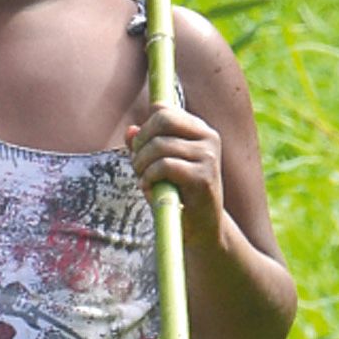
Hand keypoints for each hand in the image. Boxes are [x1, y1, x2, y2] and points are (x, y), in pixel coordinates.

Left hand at [127, 103, 225, 245]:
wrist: (201, 228)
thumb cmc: (178, 194)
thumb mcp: (157, 166)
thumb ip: (145, 146)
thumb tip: (130, 130)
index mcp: (199, 130)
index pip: (164, 109)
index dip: (144, 127)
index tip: (140, 149)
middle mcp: (208, 138)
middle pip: (162, 120)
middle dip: (141, 142)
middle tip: (137, 165)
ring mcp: (208, 156)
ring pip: (160, 145)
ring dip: (142, 164)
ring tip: (143, 180)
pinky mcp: (203, 177)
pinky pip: (164, 166)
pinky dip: (149, 178)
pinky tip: (150, 189)